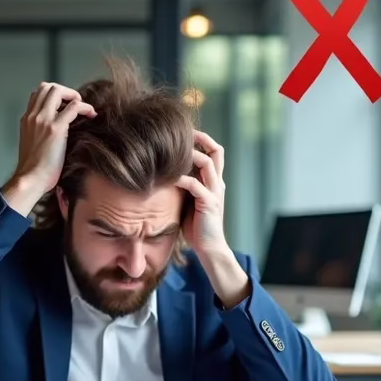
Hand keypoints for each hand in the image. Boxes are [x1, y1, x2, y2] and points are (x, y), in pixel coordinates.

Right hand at [2, 83, 95, 213]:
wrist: (31, 179)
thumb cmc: (36, 169)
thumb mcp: (34, 144)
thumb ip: (41, 132)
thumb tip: (59, 130)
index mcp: (27, 119)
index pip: (38, 93)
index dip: (55, 95)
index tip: (66, 106)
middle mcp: (33, 116)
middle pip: (47, 87)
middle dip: (66, 91)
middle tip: (77, 104)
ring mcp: (43, 120)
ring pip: (58, 91)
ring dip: (74, 96)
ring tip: (84, 109)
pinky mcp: (55, 128)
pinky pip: (73, 107)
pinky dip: (85, 107)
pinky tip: (91, 115)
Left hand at [176, 130, 227, 254]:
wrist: (209, 248)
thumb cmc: (196, 225)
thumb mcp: (188, 199)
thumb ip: (184, 184)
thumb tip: (162, 170)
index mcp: (215, 181)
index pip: (214, 151)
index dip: (202, 139)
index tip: (183, 133)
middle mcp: (218, 183)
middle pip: (216, 151)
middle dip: (200, 138)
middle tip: (181, 133)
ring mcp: (215, 192)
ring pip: (207, 163)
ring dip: (189, 155)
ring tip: (172, 152)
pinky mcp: (209, 203)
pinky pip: (195, 184)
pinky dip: (180, 178)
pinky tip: (167, 177)